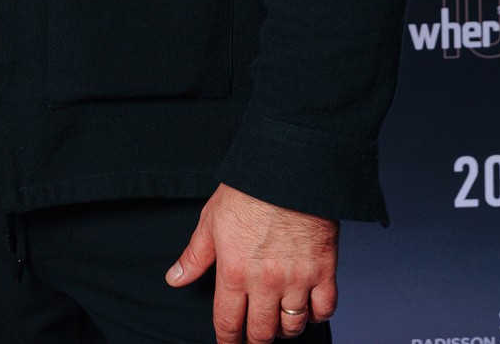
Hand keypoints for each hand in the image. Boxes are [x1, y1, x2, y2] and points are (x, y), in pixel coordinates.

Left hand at [167, 184, 337, 341]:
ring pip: (293, 326)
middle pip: (261, 331)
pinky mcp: (324, 271)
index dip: (227, 340)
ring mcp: (297, 279)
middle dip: (255, 340)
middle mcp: (266, 282)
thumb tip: (174, 279)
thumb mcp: (210, 222)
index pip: (228, 322)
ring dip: (284, 330)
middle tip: (253, 338)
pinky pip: (324, 310)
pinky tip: (307, 310)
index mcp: (234, 272)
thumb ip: (194, 257)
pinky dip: (316, 316)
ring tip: (277, 323)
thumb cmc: (247, 192)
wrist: (288, 172)